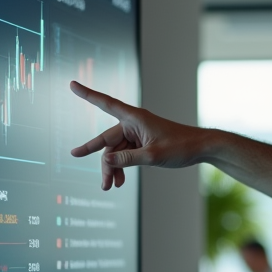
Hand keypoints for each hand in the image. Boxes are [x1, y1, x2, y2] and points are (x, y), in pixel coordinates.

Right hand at [69, 81, 214, 189]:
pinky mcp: (143, 143)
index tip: (71, 84)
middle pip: (108, 140)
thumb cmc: (181, 146)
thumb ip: (128, 159)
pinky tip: (119, 181)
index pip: (105, 103)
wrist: (200, 148)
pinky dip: (122, 167)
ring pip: (117, 152)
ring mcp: (138, 134)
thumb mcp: (153, 156)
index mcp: (134, 118)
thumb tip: (106, 161)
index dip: (87, 94)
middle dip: (102, 160)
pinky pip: (126, 155)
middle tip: (83, 164)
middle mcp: (133, 123)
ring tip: (110, 187)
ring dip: (113, 168)